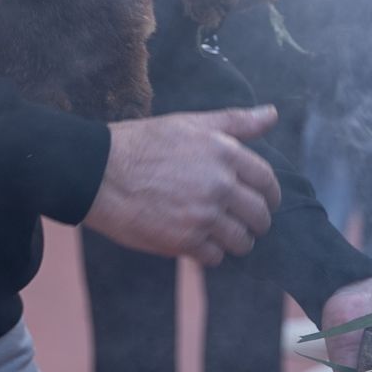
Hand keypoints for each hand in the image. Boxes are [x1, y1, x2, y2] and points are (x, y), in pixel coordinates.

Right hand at [84, 106, 280, 264]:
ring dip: (235, 241)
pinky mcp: (184, 241)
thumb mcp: (191, 123)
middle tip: (243, 223)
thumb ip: (236, 122)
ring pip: (241, 241)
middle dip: (255, 222)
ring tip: (220, 236)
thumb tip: (272, 114)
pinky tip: (197, 243)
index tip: (264, 201)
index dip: (269, 195)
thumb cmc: (142, 144)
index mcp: (225, 154)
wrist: (99, 173)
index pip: (267, 182)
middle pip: (259, 215)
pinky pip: (214, 258)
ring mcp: (203, 215)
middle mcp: (220, 185)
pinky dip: (209, 255)